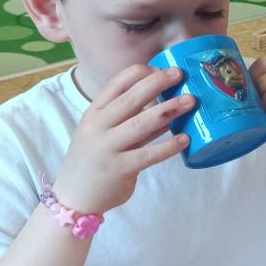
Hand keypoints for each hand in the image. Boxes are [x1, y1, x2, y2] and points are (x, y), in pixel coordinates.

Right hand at [52, 65, 192, 215]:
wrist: (74, 197)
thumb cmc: (94, 159)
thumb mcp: (102, 132)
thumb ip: (127, 117)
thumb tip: (163, 100)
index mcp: (93, 113)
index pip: (115, 84)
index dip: (139, 74)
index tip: (160, 68)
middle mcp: (98, 127)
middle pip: (131, 99)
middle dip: (157, 83)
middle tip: (180, 74)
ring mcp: (108, 148)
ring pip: (142, 123)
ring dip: (170, 109)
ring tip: (191, 101)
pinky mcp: (120, 169)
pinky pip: (149, 154)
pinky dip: (169, 145)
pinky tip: (185, 138)